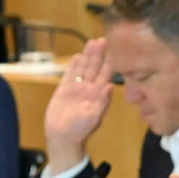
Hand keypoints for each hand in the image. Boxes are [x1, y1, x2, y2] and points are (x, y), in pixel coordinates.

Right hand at [44, 39, 113, 172]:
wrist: (62, 138)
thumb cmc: (80, 130)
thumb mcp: (94, 117)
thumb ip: (102, 102)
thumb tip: (110, 86)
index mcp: (98, 95)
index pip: (106, 75)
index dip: (110, 63)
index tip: (116, 50)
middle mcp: (88, 89)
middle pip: (94, 68)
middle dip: (98, 54)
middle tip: (103, 39)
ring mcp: (76, 88)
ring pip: (83, 68)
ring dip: (87, 56)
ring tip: (91, 42)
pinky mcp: (64, 90)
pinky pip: (69, 75)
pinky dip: (73, 66)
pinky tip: (77, 56)